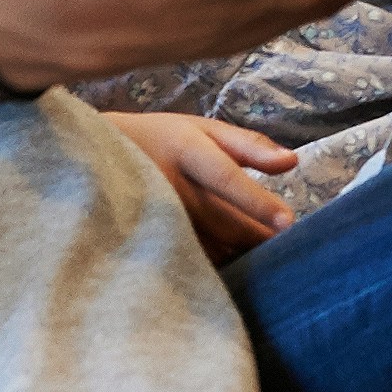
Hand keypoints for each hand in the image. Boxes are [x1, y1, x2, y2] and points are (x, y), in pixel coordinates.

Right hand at [105, 111, 298, 261]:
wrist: (96, 159)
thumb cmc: (163, 140)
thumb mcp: (203, 129)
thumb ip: (249, 146)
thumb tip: (292, 161)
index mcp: (186, 151)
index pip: (225, 178)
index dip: (257, 202)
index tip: (288, 221)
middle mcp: (171, 189)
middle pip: (227, 223)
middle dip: (265, 237)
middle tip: (294, 242)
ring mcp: (160, 221)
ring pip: (216, 248)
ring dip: (247, 253)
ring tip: (272, 252)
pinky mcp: (154, 244)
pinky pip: (200, 261)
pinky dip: (225, 262)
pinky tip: (239, 258)